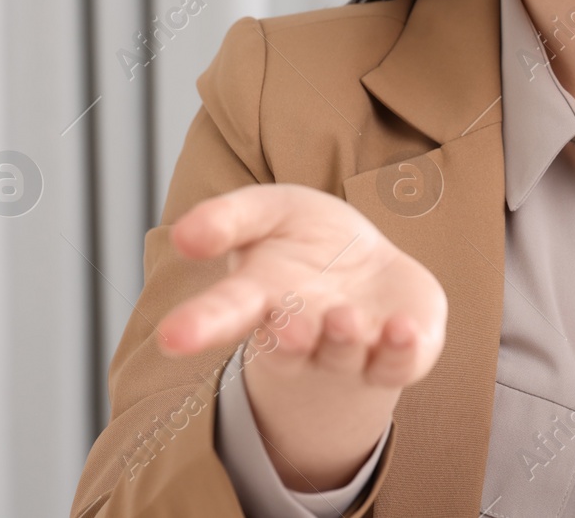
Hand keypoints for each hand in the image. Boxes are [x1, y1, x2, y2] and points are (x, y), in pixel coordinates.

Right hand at [158, 184, 447, 489]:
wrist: (366, 269)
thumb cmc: (305, 238)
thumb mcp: (267, 211)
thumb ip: (229, 218)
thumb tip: (183, 235)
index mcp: (261, 299)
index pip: (225, 313)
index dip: (200, 325)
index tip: (172, 337)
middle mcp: (303, 334)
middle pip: (287, 346)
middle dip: (288, 341)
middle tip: (288, 327)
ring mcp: (351, 350)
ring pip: (343, 354)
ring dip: (343, 340)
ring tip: (344, 318)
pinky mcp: (399, 354)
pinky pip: (400, 362)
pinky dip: (401, 351)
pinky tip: (402, 330)